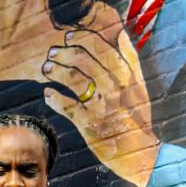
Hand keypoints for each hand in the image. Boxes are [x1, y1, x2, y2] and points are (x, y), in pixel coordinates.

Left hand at [41, 3, 158, 186]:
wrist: (139, 152)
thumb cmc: (137, 117)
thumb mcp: (140, 86)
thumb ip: (131, 59)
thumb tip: (122, 34)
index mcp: (127, 74)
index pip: (103, 45)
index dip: (82, 37)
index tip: (69, 36)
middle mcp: (115, 87)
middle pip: (84, 59)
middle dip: (64, 52)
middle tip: (52, 52)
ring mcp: (102, 105)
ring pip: (74, 79)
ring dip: (56, 71)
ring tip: (46, 68)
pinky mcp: (89, 124)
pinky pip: (66, 106)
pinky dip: (54, 98)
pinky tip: (48, 94)